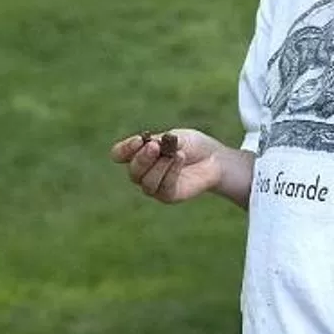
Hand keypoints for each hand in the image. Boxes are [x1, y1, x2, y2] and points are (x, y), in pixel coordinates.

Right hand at [113, 126, 230, 203]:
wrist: (214, 158)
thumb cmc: (192, 146)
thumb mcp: (176, 137)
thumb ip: (162, 141)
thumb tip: (151, 145)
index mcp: (137, 155)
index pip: (119, 154)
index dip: (125, 149)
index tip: (139, 140)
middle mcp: (142, 173)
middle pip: (133, 171)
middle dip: (143, 158)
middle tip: (155, 146)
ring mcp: (154, 186)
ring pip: (147, 182)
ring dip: (159, 166)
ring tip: (175, 153)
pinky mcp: (168, 196)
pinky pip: (163, 188)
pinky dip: (171, 172)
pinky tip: (180, 158)